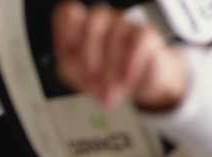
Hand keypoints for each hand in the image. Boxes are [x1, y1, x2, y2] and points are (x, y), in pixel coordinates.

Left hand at [52, 2, 187, 111]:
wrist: (139, 83)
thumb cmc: (104, 75)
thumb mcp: (78, 77)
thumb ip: (70, 70)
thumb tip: (85, 72)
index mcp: (79, 29)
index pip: (68, 12)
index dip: (66, 30)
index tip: (69, 54)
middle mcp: (102, 22)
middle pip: (93, 20)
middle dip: (90, 54)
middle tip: (92, 79)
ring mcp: (125, 25)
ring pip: (116, 32)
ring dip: (111, 67)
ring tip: (110, 89)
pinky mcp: (146, 34)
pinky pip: (138, 40)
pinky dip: (130, 64)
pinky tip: (126, 80)